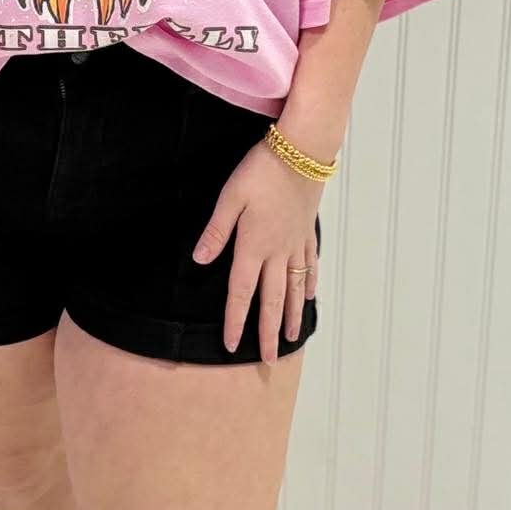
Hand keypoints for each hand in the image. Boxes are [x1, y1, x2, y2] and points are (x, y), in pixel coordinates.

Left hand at [191, 140, 324, 360]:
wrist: (302, 150)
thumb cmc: (262, 170)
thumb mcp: (230, 197)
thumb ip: (216, 231)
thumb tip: (200, 260)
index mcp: (253, 246)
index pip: (241, 292)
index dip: (236, 320)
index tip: (232, 345)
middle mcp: (277, 251)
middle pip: (271, 300)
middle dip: (267, 332)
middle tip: (267, 359)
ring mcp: (295, 243)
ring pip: (294, 288)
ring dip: (289, 316)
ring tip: (289, 338)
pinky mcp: (307, 230)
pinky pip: (310, 264)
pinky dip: (310, 284)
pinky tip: (309, 297)